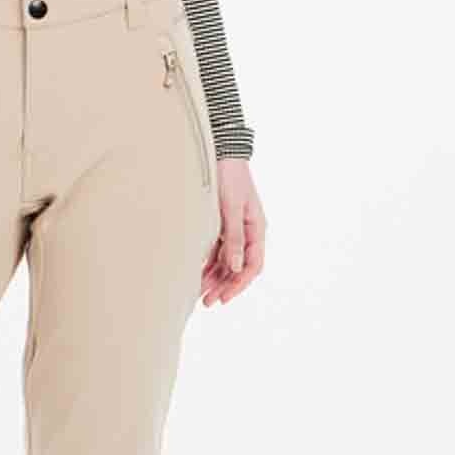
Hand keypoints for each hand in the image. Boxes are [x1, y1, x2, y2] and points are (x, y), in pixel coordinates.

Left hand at [200, 159, 265, 305]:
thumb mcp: (232, 208)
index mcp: (256, 228)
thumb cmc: (229, 176)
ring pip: (227, 262)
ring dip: (215, 278)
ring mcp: (234, 229)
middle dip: (224, 286)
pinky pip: (217, 251)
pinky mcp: (220, 225)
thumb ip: (233, 237)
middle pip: (238, 267)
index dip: (239, 284)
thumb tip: (236, 267)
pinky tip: (198, 275)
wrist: (220, 152)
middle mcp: (247, 232)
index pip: (253, 265)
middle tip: (207, 302)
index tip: (224, 298)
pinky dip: (209, 265)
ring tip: (200, 295)